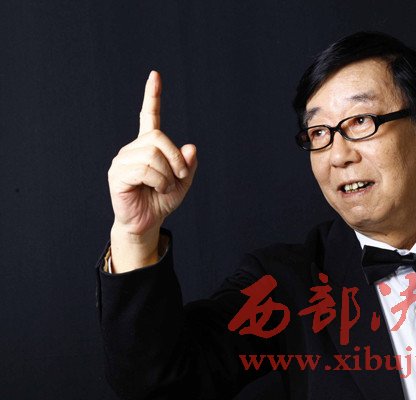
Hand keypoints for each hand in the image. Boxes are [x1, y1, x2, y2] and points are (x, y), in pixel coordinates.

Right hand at [107, 71, 196, 271]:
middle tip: (180, 175)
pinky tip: (155, 189)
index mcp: (148, 146)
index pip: (149, 116)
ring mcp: (123, 160)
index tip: (155, 75)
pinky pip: (144, 170)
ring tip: (164, 187)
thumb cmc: (162, 201)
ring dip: (167, 174)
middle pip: (159, 138)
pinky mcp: (117, 174)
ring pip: (153, 155)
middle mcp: (133, 149)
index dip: (152, 96)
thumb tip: (191, 147)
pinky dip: (159, 181)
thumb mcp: (183, 182)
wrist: (146, 223)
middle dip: (176, 158)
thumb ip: (188, 165)